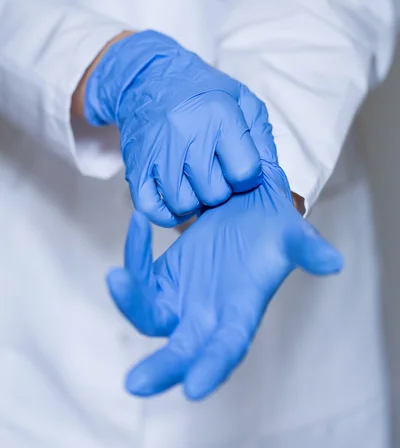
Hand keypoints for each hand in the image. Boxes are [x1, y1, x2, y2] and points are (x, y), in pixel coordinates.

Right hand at [84, 30, 277, 226]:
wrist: (148, 77)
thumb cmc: (201, 92)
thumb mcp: (242, 101)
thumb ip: (261, 138)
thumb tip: (271, 178)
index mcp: (219, 115)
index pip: (245, 173)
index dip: (247, 178)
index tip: (238, 168)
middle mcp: (187, 134)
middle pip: (215, 194)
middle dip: (220, 190)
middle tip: (215, 173)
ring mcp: (157, 152)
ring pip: (184, 204)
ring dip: (194, 201)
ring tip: (195, 182)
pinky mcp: (135, 166)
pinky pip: (153, 209)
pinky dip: (168, 211)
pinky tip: (176, 195)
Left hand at [107, 165, 342, 400]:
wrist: (246, 205)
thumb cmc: (272, 228)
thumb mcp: (290, 234)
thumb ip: (307, 248)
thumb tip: (335, 262)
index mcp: (240, 311)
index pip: (227, 347)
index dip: (213, 367)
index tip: (193, 388)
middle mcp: (207, 313)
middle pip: (180, 350)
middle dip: (161, 369)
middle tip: (136, 384)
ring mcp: (181, 295)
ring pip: (149, 315)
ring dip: (130, 302)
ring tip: (117, 277)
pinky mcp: (163, 274)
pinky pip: (139, 275)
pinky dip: (134, 256)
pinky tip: (137, 222)